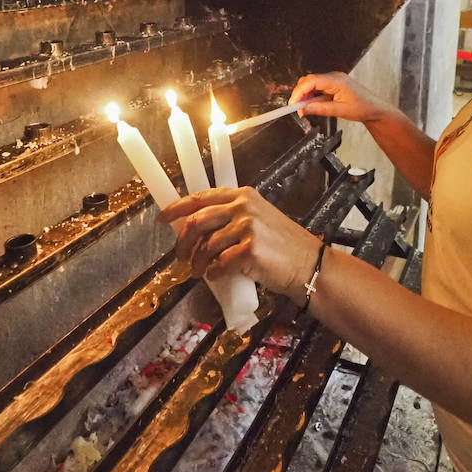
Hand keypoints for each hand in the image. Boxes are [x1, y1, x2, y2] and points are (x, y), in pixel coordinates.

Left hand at [161, 187, 320, 300]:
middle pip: (197, 221)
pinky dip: (215, 273)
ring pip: (207, 246)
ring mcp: (248, 227)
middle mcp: (244, 207)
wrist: (309, 264)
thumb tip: (198, 231)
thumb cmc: (283, 246)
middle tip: (181, 257)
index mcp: (243, 195)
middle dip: (183, 242)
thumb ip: (231, 218)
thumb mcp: (258, 219)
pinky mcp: (250, 250)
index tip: (163, 218)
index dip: (177, 208)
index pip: (201, 197)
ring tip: (201, 272)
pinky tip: (218, 276)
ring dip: (199, 263)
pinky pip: (220, 263)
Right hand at [289, 72, 391, 123]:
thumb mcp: (340, 111)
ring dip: (306, 95)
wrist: (374, 108)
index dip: (299, 92)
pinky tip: (313, 105)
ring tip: (305, 109)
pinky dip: (312, 95)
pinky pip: (318, 86)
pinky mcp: (334, 83)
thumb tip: (304, 109)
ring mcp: (334, 79)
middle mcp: (334, 77)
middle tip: (298, 109)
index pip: (311, 82)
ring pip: (312, 83)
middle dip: (300, 94)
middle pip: (309, 80)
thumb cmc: (363, 108)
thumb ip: (321, 109)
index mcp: (337, 81)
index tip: (293, 103)